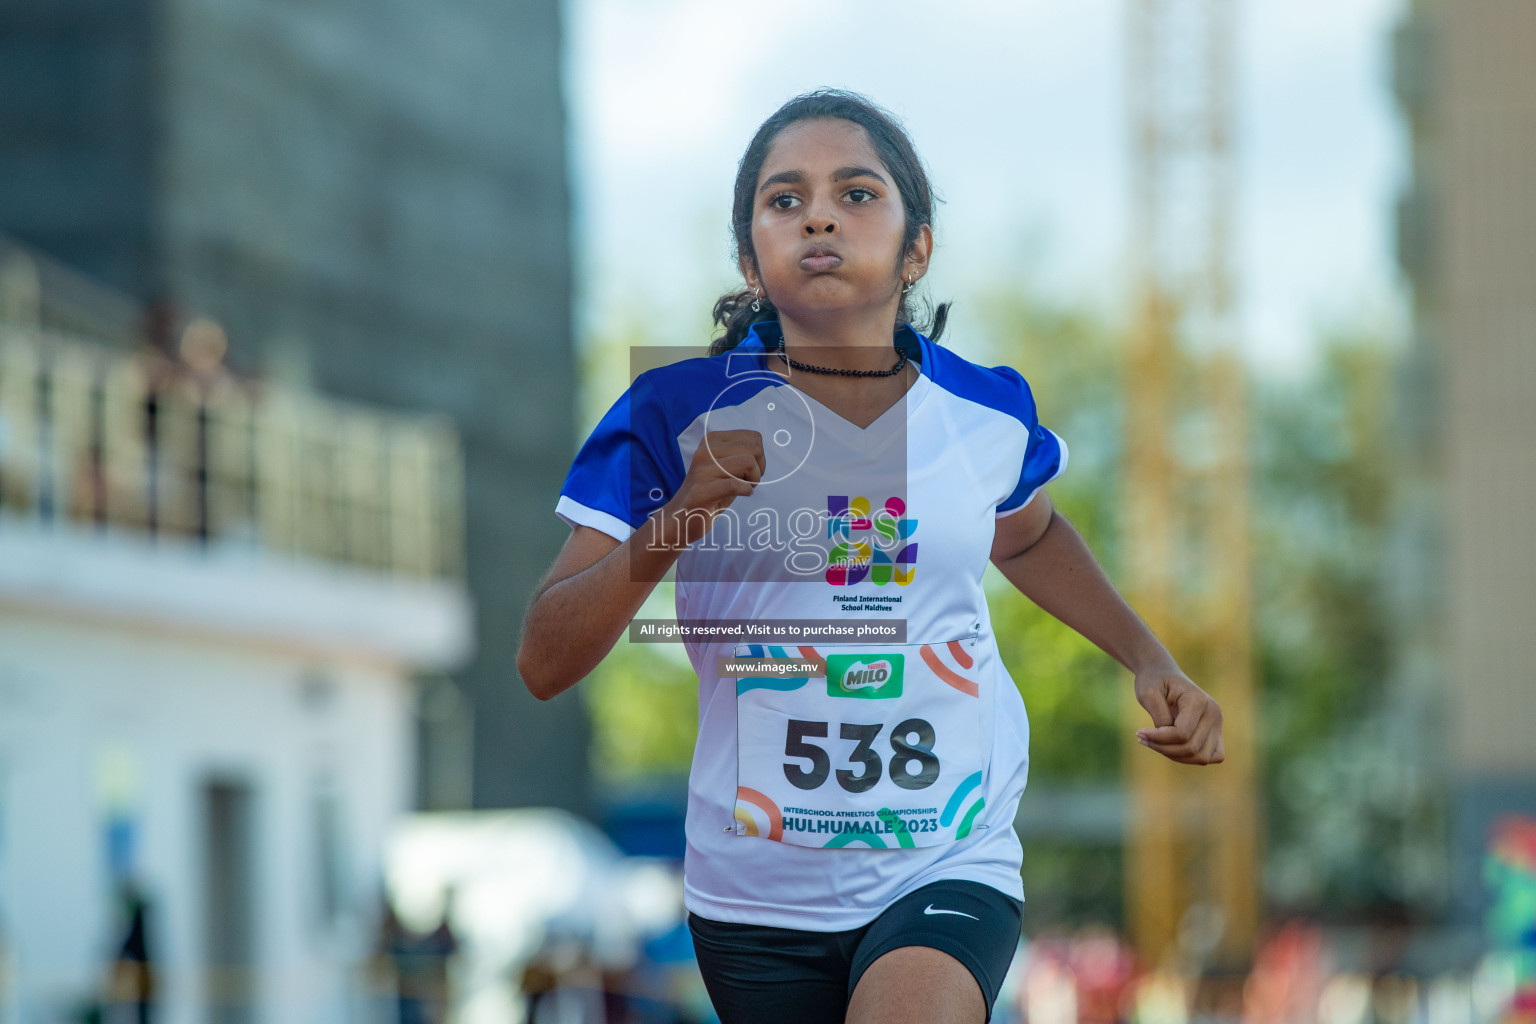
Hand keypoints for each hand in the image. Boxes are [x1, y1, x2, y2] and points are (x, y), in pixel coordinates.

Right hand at [653, 429, 764, 549]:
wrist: (683, 517)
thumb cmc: (712, 493)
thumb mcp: (727, 466)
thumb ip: (742, 453)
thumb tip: (761, 448)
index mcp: (711, 440)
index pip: (754, 437)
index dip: (760, 457)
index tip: (749, 472)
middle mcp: (705, 450)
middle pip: (754, 449)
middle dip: (760, 468)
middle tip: (749, 482)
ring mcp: (702, 469)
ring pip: (748, 462)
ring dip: (753, 479)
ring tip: (744, 489)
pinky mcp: (701, 490)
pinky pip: (736, 484)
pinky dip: (746, 491)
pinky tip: (741, 495)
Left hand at [1133, 666, 1224, 764]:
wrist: (1163, 672)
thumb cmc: (1153, 681)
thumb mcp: (1148, 694)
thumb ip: (1159, 717)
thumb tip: (1168, 740)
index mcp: (1199, 700)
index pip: (1182, 734)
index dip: (1158, 738)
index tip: (1139, 732)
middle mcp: (1214, 713)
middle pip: (1191, 748)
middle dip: (1163, 748)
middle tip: (1142, 738)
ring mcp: (1218, 723)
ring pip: (1201, 757)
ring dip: (1175, 756)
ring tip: (1154, 743)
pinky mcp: (1217, 732)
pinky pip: (1211, 757)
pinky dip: (1190, 758)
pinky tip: (1171, 747)